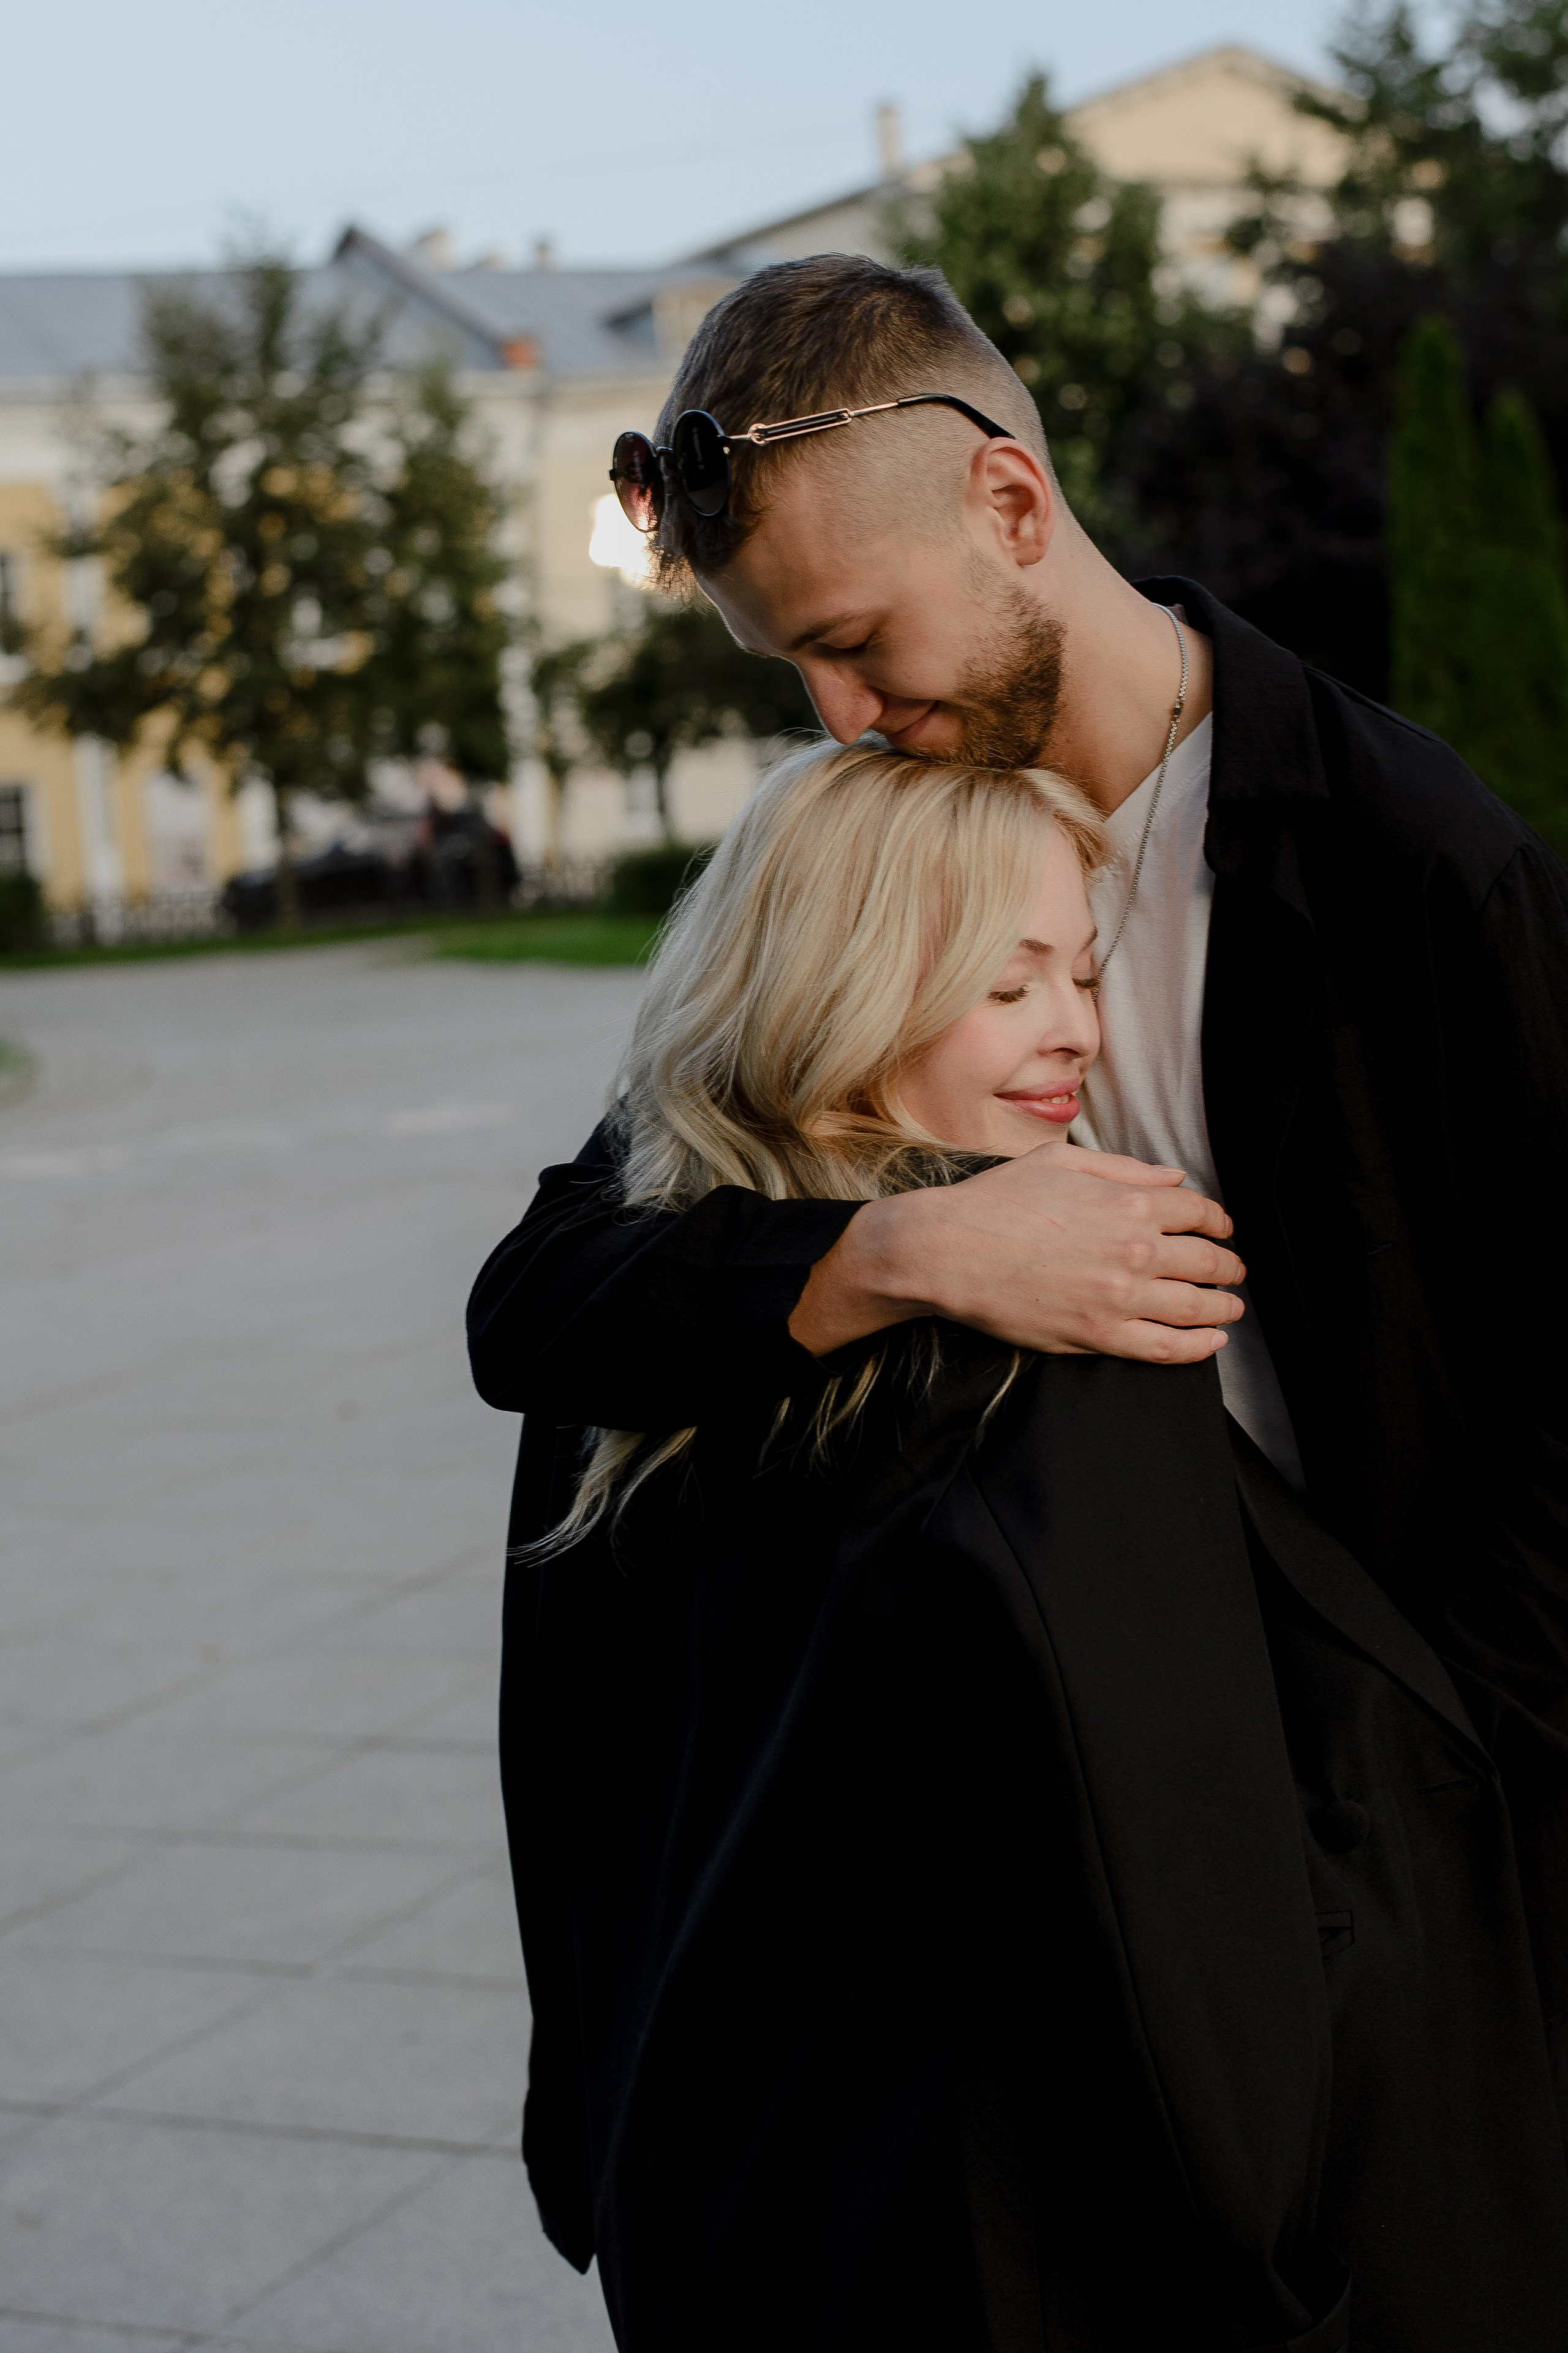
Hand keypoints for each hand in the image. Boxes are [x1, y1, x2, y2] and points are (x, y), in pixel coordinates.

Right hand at [788, 1144, 1244, 1363]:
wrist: (949, 1251)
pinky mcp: (1099, 1334)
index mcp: (1127, 1202)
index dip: (1218, 1222)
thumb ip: (1124, 1168)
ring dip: (1223, 1307)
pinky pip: (1166, 1347)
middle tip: (1234, 1271)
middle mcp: (1134, 1248)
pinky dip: (1198, 1347)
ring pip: (1196, 1306)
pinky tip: (1212, 1343)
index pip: (1197, 1212)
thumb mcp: (1061, 1162)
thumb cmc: (997, 1201)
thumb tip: (1174, 1178)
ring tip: (1231, 1309)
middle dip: (1228, 1266)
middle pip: (1207, 1260)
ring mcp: (1120, 1296)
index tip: (1222, 1230)